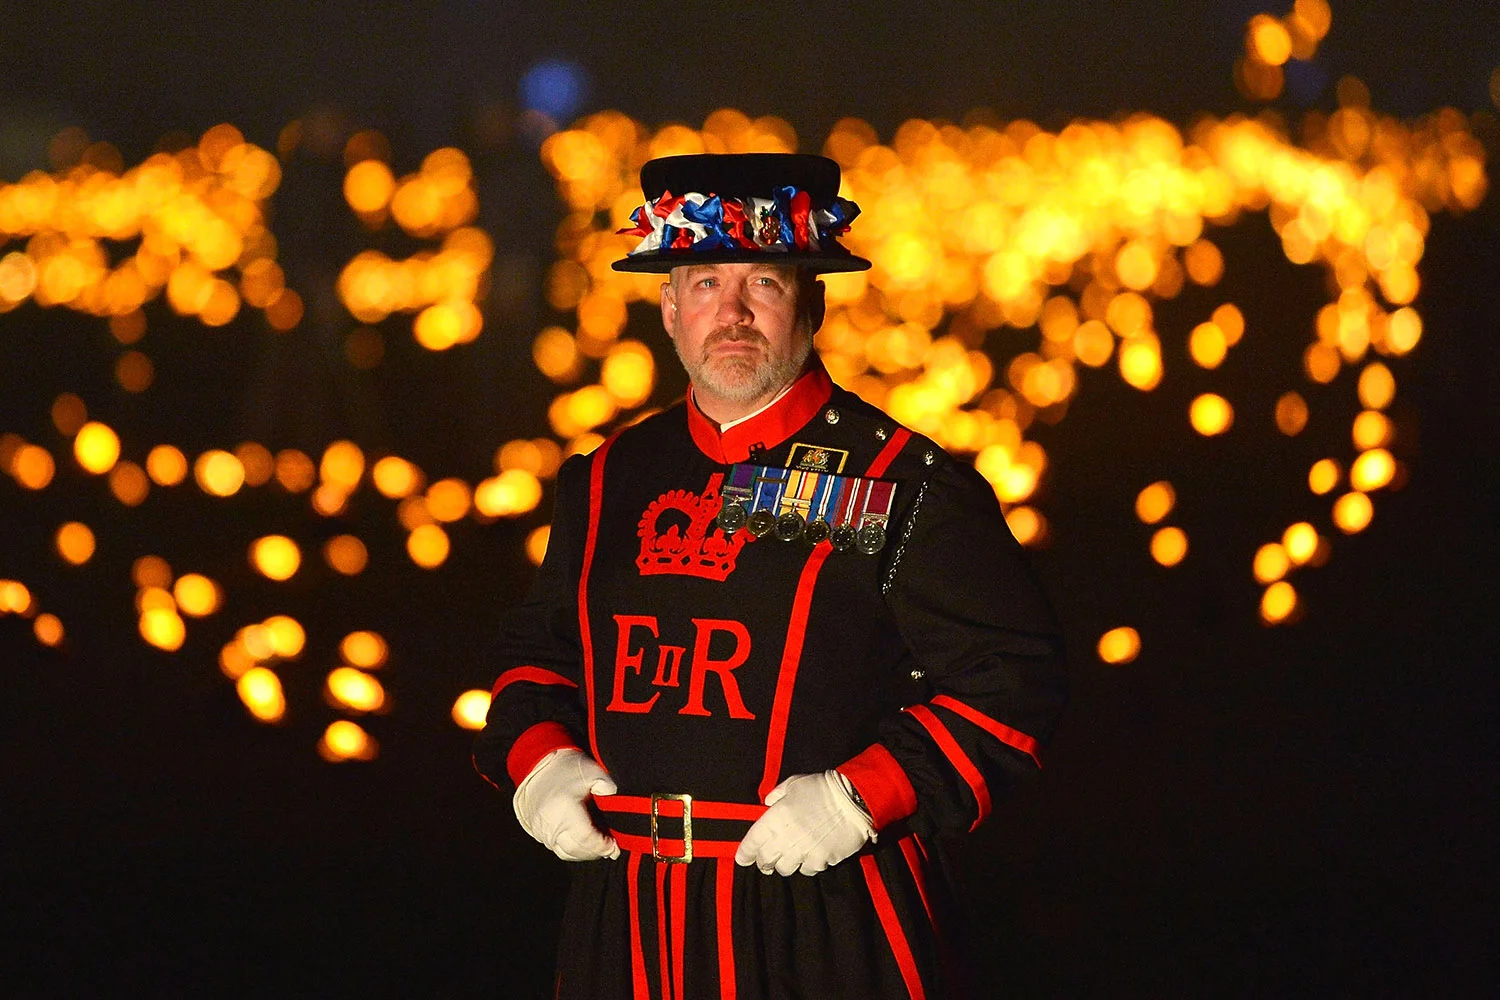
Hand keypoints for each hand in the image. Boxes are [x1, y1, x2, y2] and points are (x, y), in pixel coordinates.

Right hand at [512, 748, 620, 860]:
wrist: (536, 764)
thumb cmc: (565, 767)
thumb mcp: (592, 771)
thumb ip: (608, 787)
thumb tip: (619, 804)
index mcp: (565, 811)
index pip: (587, 839)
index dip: (603, 846)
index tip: (615, 846)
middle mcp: (551, 825)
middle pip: (577, 850)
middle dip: (596, 852)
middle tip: (611, 848)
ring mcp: (542, 831)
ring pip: (566, 853)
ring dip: (584, 853)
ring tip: (598, 846)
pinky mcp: (537, 832)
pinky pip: (556, 848)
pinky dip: (572, 849)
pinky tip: (583, 843)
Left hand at [735, 771, 875, 875]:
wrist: (854, 800)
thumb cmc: (822, 788)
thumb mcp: (795, 784)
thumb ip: (777, 794)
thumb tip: (768, 804)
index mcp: (776, 816)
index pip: (753, 841)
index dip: (745, 853)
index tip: (742, 859)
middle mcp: (786, 836)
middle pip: (765, 860)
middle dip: (763, 862)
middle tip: (765, 862)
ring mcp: (803, 850)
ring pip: (784, 868)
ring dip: (784, 864)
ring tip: (789, 858)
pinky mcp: (820, 860)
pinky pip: (806, 870)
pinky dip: (805, 865)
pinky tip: (810, 857)